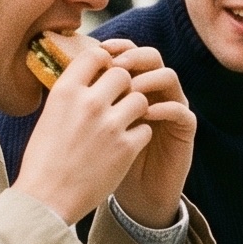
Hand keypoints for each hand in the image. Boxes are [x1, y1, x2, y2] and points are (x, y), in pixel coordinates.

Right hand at [8, 53, 153, 225]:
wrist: (46, 199)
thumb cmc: (43, 159)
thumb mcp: (49, 115)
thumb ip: (71, 94)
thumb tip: (89, 75)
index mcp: (65, 92)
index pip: (95, 55)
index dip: (105, 61)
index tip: (106, 72)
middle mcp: (88, 103)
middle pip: (122, 74)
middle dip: (124, 86)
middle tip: (118, 101)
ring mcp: (109, 125)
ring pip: (140, 98)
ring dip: (136, 109)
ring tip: (125, 122)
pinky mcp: (126, 148)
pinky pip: (146, 128)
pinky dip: (139, 135)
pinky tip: (127, 144)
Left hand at [100, 44, 195, 229]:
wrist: (131, 196)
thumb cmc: (104, 161)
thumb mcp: (90, 126)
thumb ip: (84, 99)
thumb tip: (59, 73)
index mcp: (131, 85)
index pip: (128, 53)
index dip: (117, 47)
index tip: (100, 50)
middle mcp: (153, 92)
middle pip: (151, 57)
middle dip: (132, 57)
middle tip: (115, 66)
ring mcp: (170, 108)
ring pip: (168, 77)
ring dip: (148, 79)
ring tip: (129, 91)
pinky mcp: (183, 130)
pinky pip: (181, 110)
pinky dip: (164, 108)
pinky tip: (144, 115)